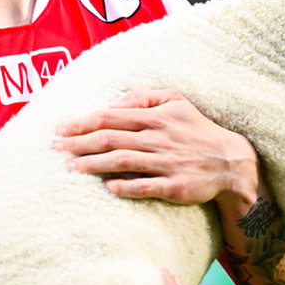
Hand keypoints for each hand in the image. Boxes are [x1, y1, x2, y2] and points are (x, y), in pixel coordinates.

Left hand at [54, 88, 259, 208]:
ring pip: (122, 161)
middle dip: (78, 144)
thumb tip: (113, 103)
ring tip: (70, 169)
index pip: (110, 117)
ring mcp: (166, 163)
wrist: (230, 161)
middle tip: (55, 150)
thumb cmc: (196, 128)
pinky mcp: (175, 186)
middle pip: (110, 139)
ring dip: (93, 165)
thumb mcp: (176, 100)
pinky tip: (107, 188)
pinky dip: (125, 187)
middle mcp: (157, 138)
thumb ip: (143, 96)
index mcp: (155, 117)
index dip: (82, 122)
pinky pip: (145, 186)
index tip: (59, 129)